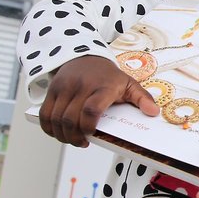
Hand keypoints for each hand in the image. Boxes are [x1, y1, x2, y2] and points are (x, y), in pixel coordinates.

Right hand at [37, 56, 159, 146]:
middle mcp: (80, 86)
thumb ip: (142, 98)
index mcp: (102, 86)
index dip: (88, 126)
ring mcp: (64, 87)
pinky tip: (58, 133)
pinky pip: (45, 113)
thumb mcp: (128, 83)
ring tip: (72, 139)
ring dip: (61, 135)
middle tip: (82, 142)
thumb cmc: (107, 75)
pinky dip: (48, 128)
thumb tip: (153, 112)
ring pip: (55, 118)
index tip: (91, 134)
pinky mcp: (52, 90)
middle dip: (74, 136)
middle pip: (70, 118)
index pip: (90, 110)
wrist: (84, 55)